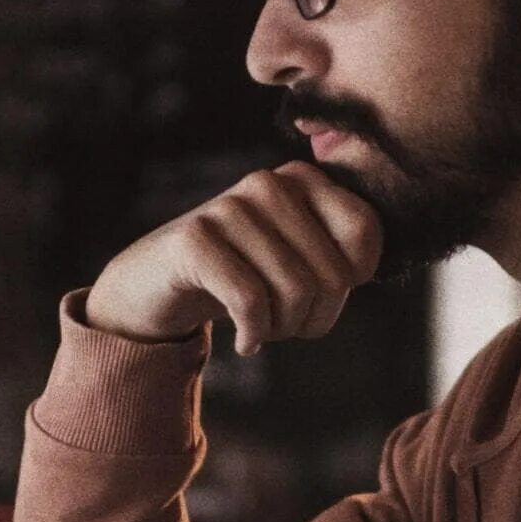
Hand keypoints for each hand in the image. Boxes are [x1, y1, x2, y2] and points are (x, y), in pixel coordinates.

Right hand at [81, 162, 381, 354]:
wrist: (155, 286)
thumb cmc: (241, 278)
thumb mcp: (297, 262)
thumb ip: (340, 257)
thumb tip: (362, 271)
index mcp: (303, 179)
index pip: (364, 234)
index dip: (349, 283)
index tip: (317, 296)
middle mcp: (269, 182)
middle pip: (333, 274)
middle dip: (314, 317)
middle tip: (284, 324)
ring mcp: (230, 206)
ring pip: (295, 291)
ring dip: (282, 329)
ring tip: (261, 329)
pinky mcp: (195, 239)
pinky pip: (251, 301)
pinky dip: (253, 334)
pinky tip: (244, 342)